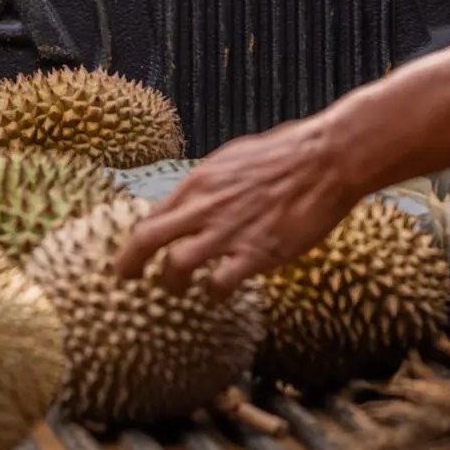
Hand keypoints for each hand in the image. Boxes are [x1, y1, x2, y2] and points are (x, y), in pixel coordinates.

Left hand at [112, 112, 361, 294]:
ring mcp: (228, 231)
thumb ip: (210, 184)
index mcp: (198, 182)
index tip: (132, 252)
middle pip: (147, 238)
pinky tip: (217, 295)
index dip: (137, 238)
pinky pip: (220, 283)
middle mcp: (204, 206)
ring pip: (176, 265)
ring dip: (170, 283)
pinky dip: (213, 294)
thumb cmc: (285, 154)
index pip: (152, 215)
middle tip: (125, 278)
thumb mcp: (232, 160)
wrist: (325, 159)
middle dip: (129, 262)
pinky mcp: (257, 252)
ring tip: (174, 290)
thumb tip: (197, 199)